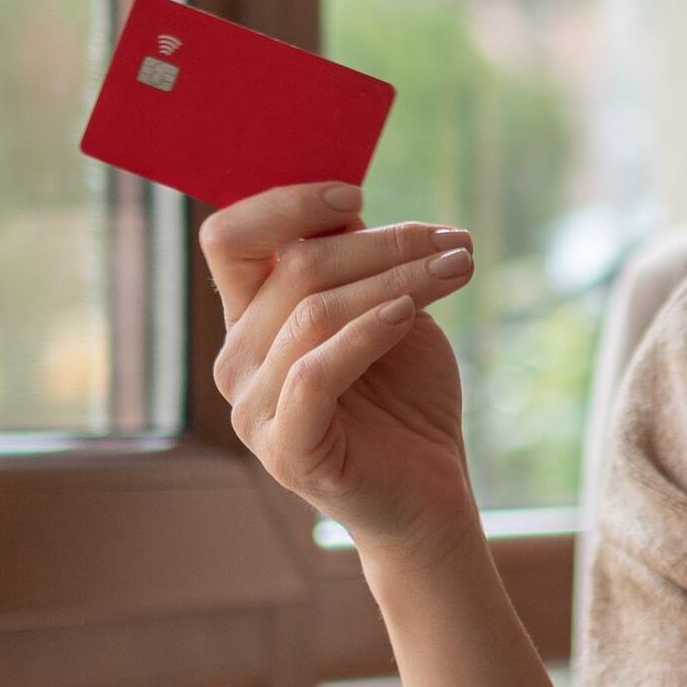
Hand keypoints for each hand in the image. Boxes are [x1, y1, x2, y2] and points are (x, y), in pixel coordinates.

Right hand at [200, 182, 482, 552]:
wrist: (431, 492)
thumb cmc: (407, 397)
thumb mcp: (386, 311)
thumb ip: (358, 264)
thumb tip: (348, 202)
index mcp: (251, 319)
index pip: (230, 239)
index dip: (284, 205)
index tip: (354, 194)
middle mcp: (237, 360)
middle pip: (293, 269)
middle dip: (382, 244)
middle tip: (452, 240)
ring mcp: (254, 409)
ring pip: (313, 314)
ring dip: (394, 282)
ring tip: (456, 268)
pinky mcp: (286, 448)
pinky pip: (315, 374)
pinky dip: (365, 335)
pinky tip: (407, 314)